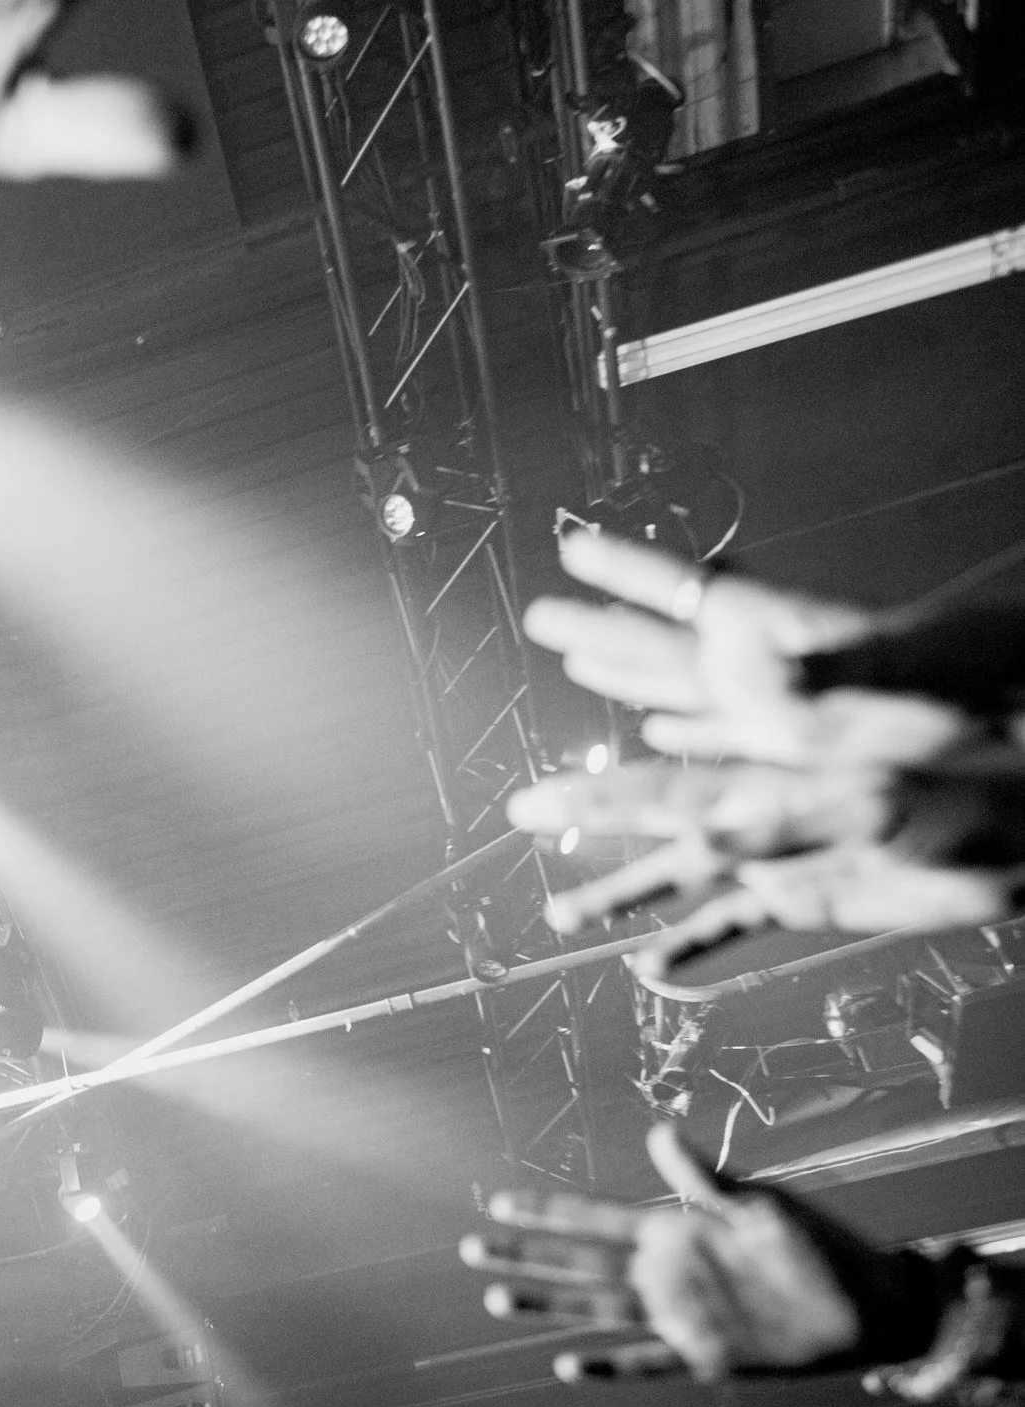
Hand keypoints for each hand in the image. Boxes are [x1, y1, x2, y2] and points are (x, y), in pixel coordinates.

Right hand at [461, 1124, 941, 1382]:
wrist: (870, 1307)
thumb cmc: (819, 1247)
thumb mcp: (762, 1205)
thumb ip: (704, 1180)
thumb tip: (659, 1134)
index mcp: (674, 1231)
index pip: (593, 1218)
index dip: (546, 1211)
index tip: (498, 1202)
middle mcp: (665, 1272)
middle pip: (579, 1263)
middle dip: (526, 1255)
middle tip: (473, 1248)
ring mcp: (680, 1315)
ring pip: (597, 1309)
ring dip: (549, 1304)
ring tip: (499, 1299)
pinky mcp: (705, 1356)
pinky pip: (646, 1363)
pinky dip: (611, 1368)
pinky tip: (572, 1366)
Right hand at [510, 758, 1024, 967]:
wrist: (1024, 814)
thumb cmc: (972, 796)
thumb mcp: (890, 800)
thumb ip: (795, 817)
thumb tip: (712, 830)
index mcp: (774, 785)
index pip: (668, 790)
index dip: (598, 796)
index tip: (536, 804)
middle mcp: (764, 816)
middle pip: (658, 819)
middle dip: (589, 817)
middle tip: (521, 814)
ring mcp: (785, 858)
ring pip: (684, 876)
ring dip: (622, 893)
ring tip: (558, 912)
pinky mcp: (815, 899)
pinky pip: (738, 923)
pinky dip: (692, 945)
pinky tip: (651, 966)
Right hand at [525, 526, 967, 768]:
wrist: (1021, 705)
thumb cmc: (978, 685)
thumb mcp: (908, 674)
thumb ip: (834, 668)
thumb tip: (761, 669)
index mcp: (786, 648)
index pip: (691, 595)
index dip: (632, 572)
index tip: (573, 547)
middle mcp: (775, 673)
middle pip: (668, 643)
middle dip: (602, 627)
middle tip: (542, 612)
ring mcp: (789, 709)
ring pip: (687, 686)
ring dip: (631, 674)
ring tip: (581, 657)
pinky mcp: (809, 746)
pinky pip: (725, 736)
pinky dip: (685, 730)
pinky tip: (664, 729)